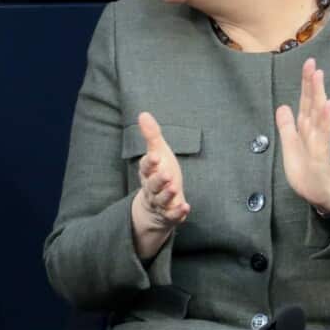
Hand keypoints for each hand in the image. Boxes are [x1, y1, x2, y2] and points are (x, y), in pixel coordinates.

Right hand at [130, 112, 190, 258]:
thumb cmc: (159, 173)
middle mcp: (152, 188)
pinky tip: (186, 207)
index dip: (150, 162)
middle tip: (167, 174)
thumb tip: (143, 113)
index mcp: (148, 172)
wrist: (156, 206)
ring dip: (167, 194)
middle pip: (152, 184)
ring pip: (161, 200)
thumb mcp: (157, 153)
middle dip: (159, 180)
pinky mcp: (169, 214)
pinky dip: (178, 212)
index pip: (146, 167)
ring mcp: (160, 202)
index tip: (155, 156)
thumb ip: (151, 136)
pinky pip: (172, 215)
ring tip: (174, 188)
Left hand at [275, 58, 329, 214]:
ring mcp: (318, 142)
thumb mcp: (290, 147)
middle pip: (312, 103)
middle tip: (312, 63)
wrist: (321, 195)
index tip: (308, 64)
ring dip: (319, 94)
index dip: (305, 84)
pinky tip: (327, 106)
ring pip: (318, 114)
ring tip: (319, 77)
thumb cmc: (307, 172)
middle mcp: (314, 131)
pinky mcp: (321, 155)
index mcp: (305, 129)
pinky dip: (325, 119)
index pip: (305, 102)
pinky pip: (323, 135)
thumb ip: (287, 127)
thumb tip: (282, 106)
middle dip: (312, 83)